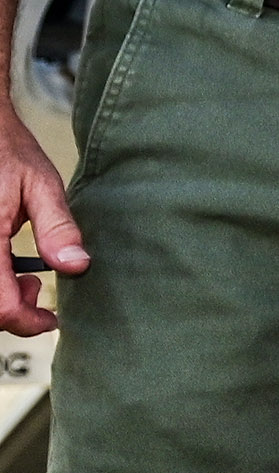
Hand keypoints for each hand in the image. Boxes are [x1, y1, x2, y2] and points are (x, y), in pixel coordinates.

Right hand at [0, 116, 83, 335]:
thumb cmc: (6, 151)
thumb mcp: (40, 185)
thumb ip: (57, 228)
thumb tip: (76, 266)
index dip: (26, 321)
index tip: (51, 320)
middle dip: (13, 311)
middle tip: (40, 292)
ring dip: (0, 298)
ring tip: (26, 278)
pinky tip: (6, 266)